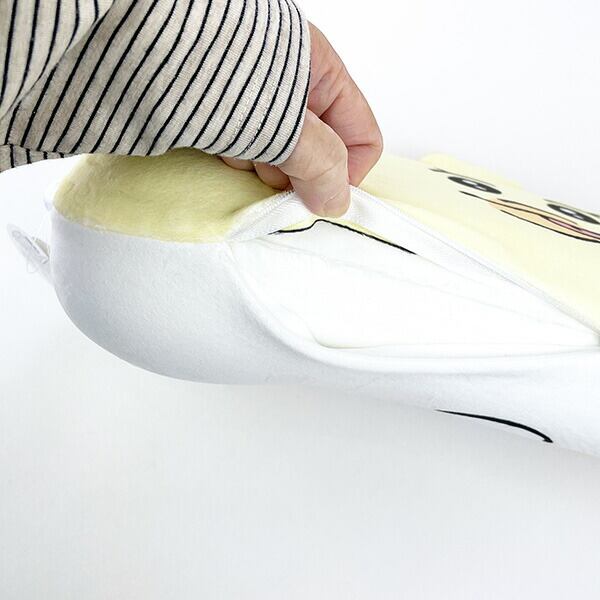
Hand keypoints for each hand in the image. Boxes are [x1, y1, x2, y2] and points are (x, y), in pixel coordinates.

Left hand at [222, 22, 382, 216]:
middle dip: (294, 170)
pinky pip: (244, 153)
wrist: (127, 39)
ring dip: (259, 165)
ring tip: (230, 147)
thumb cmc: (208, 60)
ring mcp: (254, 99)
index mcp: (319, 70)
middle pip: (317, 151)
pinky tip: (212, 145)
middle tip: (267, 167)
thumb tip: (337, 201)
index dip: (348, 173)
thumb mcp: (280, 119)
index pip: (361, 134)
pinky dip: (234, 160)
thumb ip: (319, 163)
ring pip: (277, 155)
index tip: (319, 199)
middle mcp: (291, 85)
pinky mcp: (221, 113)